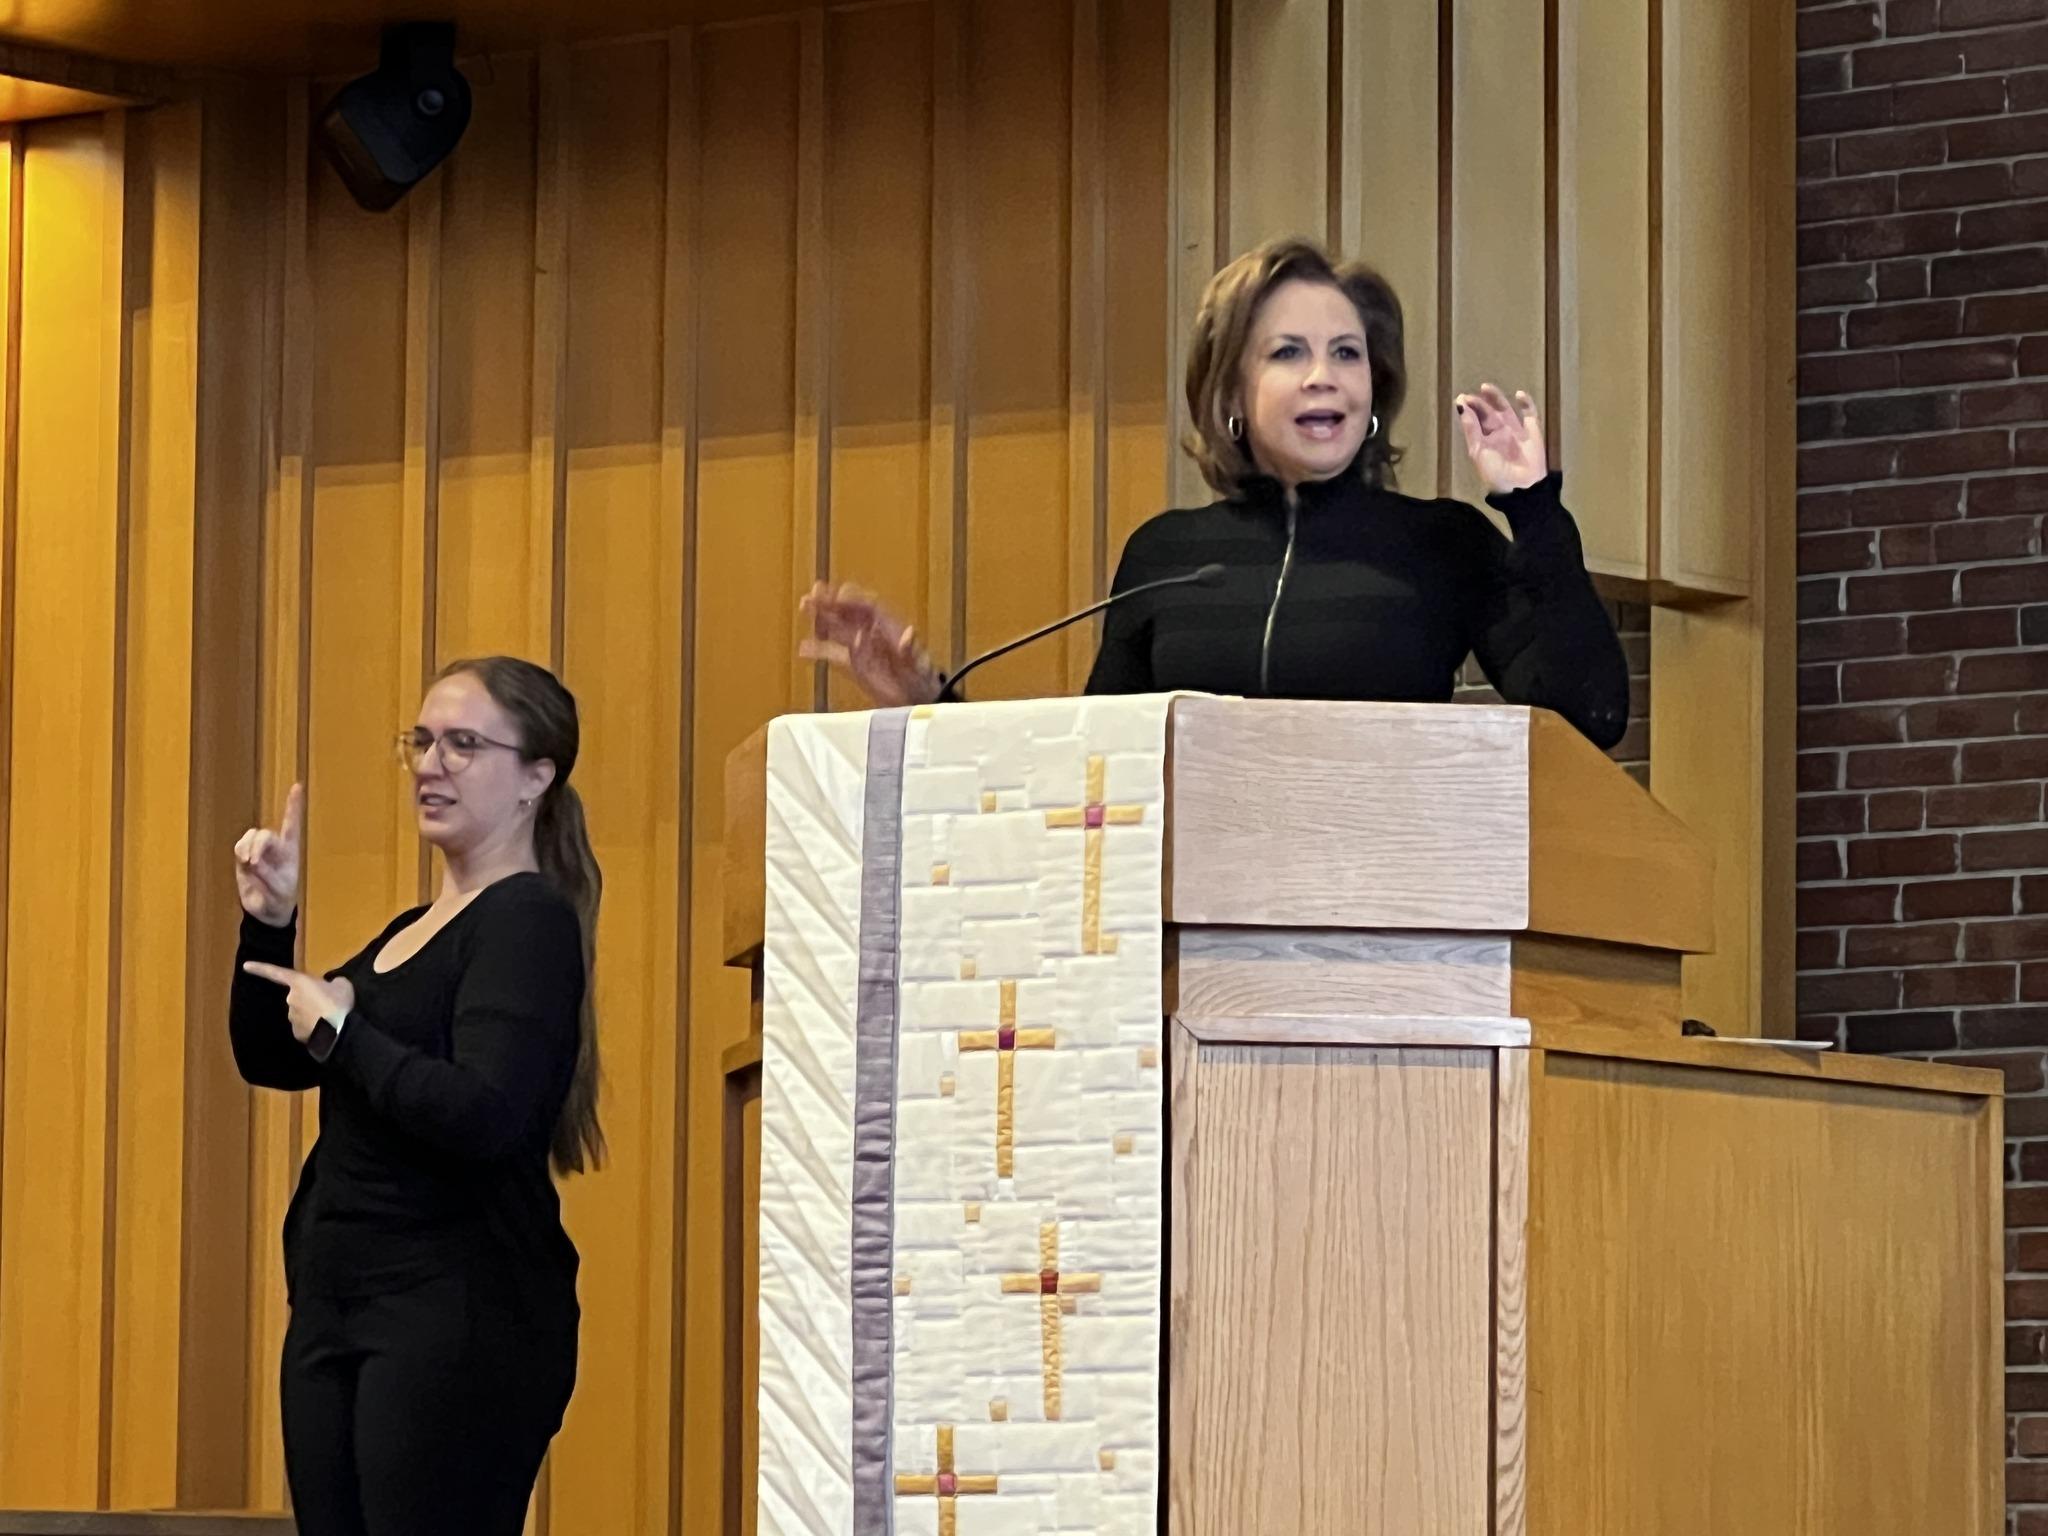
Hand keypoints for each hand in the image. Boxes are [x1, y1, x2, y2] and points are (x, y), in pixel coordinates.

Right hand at [234, 783, 303, 927]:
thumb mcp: (279, 891)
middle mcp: (275, 847)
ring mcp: (258, 850)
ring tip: (249, 864)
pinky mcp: (244, 857)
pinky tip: (244, 862)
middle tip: (253, 861)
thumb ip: (267, 876)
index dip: (294, 806)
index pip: (293, 824)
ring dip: (248, 848)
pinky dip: (240, 852)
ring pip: (251, 837)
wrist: (267, 911)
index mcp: (290, 851)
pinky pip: (240, 846)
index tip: (298, 786)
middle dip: (258, 845)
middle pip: (266, 834)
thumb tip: (252, 862)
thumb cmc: (280, 899)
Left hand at [240, 963, 353, 1045]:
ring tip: (330, 1017)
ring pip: (301, 1013)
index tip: (245, 966)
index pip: (276, 973)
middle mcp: (290, 999)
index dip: (261, 968)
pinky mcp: (297, 1033)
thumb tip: (329, 987)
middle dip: (309, 999)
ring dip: (312, 1014)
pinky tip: (325, 1028)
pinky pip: (304, 1026)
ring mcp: (292, 1018)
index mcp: (299, 983)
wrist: (338, 1032)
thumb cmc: (338, 1003)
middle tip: (328, 1003)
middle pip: (298, 997)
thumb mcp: (342, 984)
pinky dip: (313, 1026)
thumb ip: (332, 983)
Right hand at [799, 582, 942, 706]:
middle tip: (811, 593)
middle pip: (847, 611)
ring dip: (821, 617)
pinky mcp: (853, 663)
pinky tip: (803, 649)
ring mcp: (860, 646)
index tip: (835, 596)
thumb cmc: (922, 677)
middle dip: (830, 601)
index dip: (851, 599)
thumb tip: (908, 633)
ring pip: (837, 627)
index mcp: (889, 626)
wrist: (918, 697)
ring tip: (804, 606)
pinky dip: (818, 650)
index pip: (867, 606)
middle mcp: (871, 631)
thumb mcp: (920, 664)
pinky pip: (833, 653)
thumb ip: (911, 649)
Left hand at [1454, 383, 1548, 494]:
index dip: (1469, 409)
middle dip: (1479, 404)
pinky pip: (1529, 414)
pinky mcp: (1532, 431)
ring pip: (1505, 409)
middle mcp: (1499, 433)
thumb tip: (1461, 406)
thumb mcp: (1478, 451)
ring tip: (1486, 387)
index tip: (1461, 399)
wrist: (1520, 486)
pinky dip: (1526, 403)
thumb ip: (1471, 428)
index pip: (1475, 420)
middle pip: (1488, 413)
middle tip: (1471, 396)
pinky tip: (1519, 394)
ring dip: (1497, 398)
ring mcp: (1516, 430)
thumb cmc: (1495, 472)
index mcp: (1484, 440)